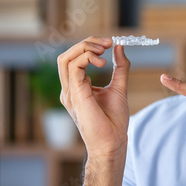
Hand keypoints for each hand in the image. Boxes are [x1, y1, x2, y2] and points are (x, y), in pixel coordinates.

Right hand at [57, 36, 130, 157]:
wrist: (113, 142)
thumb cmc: (114, 120)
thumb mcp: (119, 87)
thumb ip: (120, 67)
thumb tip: (119, 47)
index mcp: (77, 87)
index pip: (74, 58)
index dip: (90, 46)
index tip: (110, 43)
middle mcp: (69, 89)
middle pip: (67, 55)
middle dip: (87, 43)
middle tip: (107, 42)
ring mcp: (69, 92)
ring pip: (65, 59)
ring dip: (85, 48)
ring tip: (104, 50)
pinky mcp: (75, 95)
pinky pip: (73, 68)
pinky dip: (87, 58)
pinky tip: (102, 62)